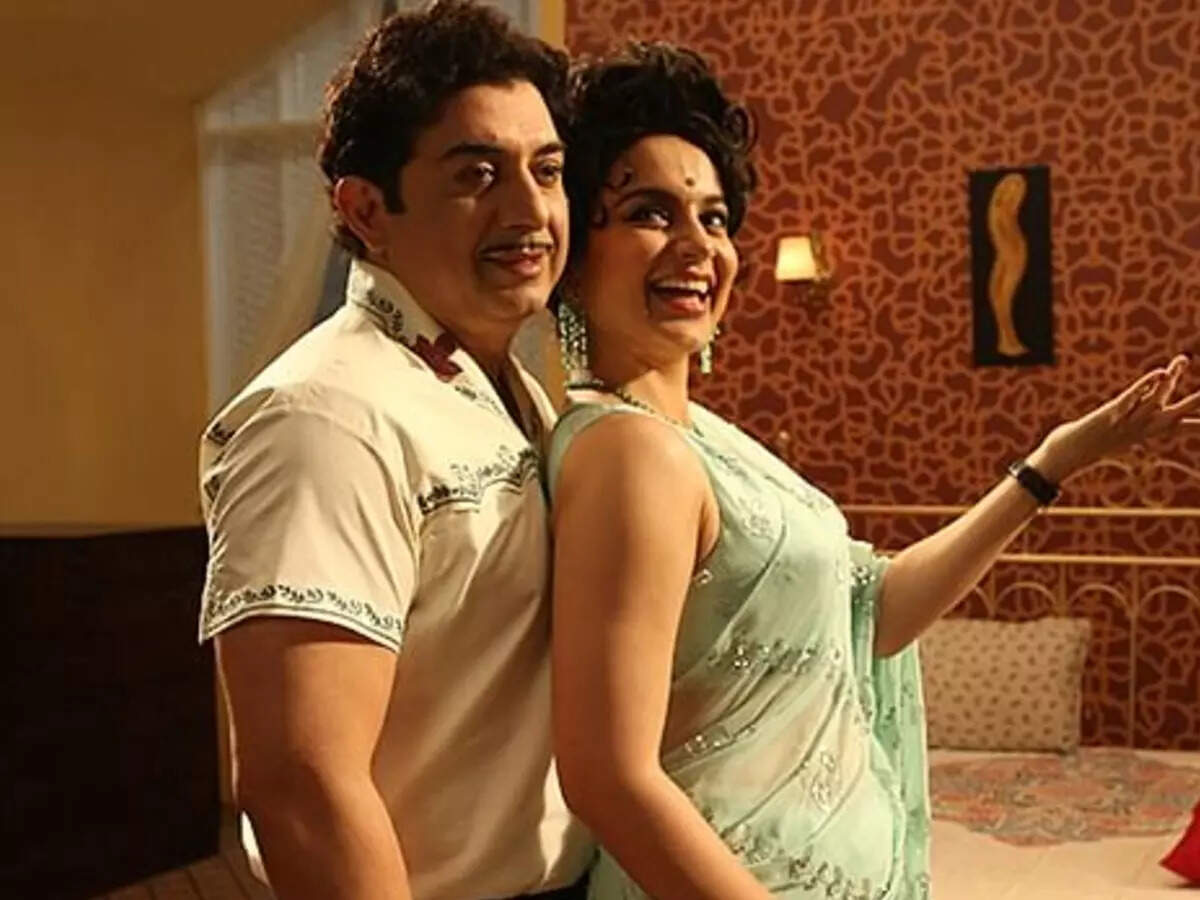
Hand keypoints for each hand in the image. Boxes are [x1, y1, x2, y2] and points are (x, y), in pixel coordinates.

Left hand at [1033, 354, 1199, 480]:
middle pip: (1174, 410)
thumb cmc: (1089, 445)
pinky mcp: (1112, 412)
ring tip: (1181, 361)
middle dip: (1194, 400)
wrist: (1067, 456)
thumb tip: (1130, 422)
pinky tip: (1159, 373)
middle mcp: (1141, 427)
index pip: (1180, 426)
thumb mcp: (1116, 436)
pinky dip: (1146, 385)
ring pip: (1155, 398)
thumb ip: (1127, 425)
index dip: (1197, 425)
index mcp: (1146, 431)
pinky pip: (1132, 396)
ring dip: (1169, 379)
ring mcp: (1127, 420)